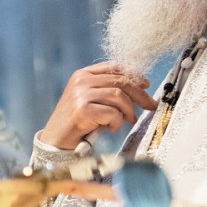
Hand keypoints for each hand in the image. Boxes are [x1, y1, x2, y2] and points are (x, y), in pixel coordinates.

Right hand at [40, 62, 154, 149]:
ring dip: (129, 111)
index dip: (134, 75)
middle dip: (140, 94)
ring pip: (119, 96)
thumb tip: (138, 89)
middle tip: (150, 106)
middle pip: (121, 81)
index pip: (114, 67)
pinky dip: (117, 123)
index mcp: (82, 74)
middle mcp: (81, 81)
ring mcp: (81, 94)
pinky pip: (113, 113)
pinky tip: (111, 128)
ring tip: (128, 120)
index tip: (146, 84)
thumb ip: (106, 90)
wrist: (56, 139)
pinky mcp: (83, 110)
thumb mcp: (88, 99)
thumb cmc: (76, 121)